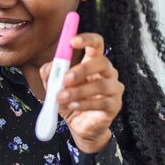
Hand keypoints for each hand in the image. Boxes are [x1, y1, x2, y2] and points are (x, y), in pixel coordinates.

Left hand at [40, 33, 123, 153]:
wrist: (79, 125)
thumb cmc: (69, 100)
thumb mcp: (54, 85)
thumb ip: (50, 74)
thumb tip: (50, 67)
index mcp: (93, 61)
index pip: (96, 43)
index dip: (86, 39)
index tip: (71, 41)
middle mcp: (107, 72)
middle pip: (102, 62)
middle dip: (82, 69)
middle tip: (65, 78)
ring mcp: (114, 88)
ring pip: (101, 84)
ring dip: (78, 91)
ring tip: (61, 98)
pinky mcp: (115, 106)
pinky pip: (102, 103)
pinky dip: (85, 104)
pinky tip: (73, 106)